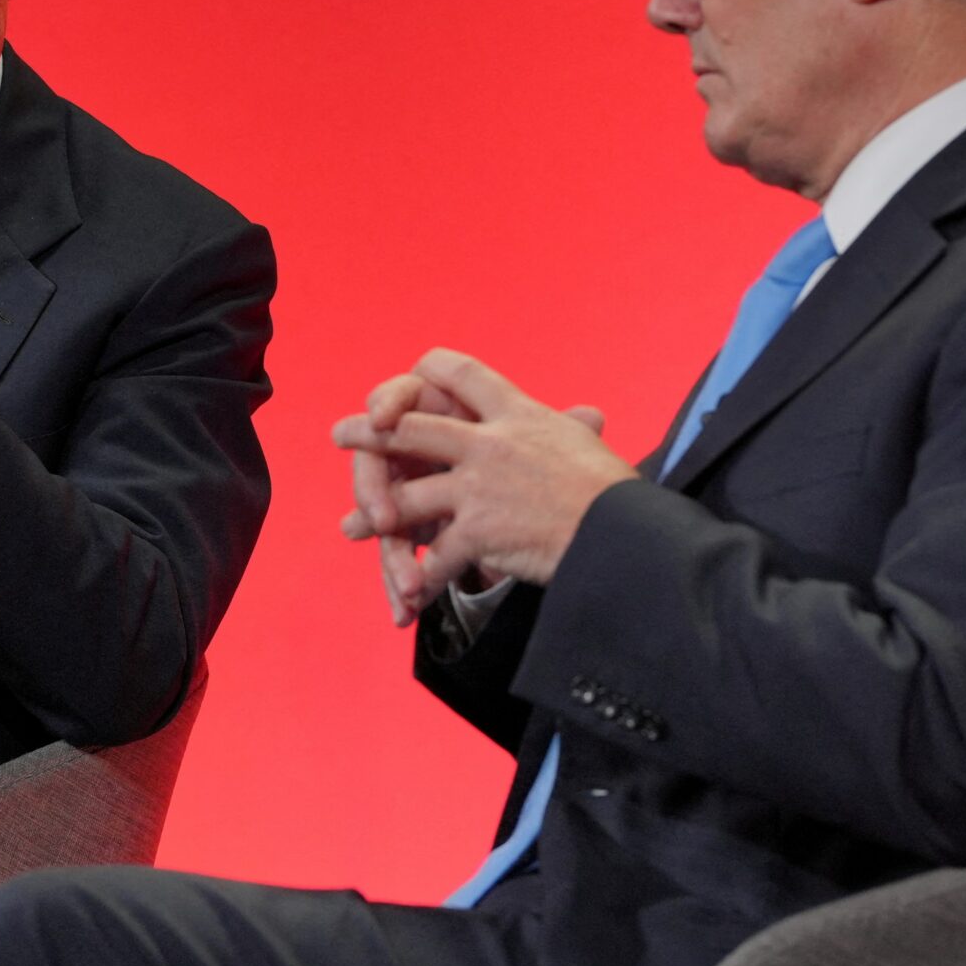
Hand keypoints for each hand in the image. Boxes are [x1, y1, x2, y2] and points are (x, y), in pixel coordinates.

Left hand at [334, 348, 632, 618]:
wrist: (623, 536)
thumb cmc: (615, 494)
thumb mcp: (587, 445)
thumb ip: (572, 428)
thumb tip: (589, 416)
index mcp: (517, 413)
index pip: (461, 372)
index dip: (430, 372)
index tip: (411, 379)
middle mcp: (490, 443)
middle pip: (412, 427)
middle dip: (369, 432)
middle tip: (342, 434)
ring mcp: (480, 487)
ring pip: (408, 497)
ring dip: (377, 517)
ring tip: (352, 527)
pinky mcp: (478, 530)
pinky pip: (435, 555)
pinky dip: (421, 578)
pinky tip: (411, 592)